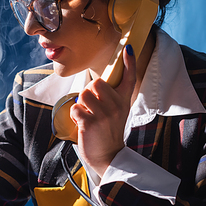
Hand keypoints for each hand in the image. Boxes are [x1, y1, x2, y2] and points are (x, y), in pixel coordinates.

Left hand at [70, 46, 136, 177]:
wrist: (108, 156)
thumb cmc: (108, 132)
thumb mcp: (117, 113)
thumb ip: (111, 98)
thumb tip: (97, 82)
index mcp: (124, 101)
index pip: (130, 77)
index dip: (130, 62)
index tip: (128, 48)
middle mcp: (117, 106)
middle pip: (96, 83)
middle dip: (89, 92)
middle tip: (92, 107)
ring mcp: (104, 115)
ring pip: (83, 94)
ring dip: (81, 104)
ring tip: (87, 116)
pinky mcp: (90, 123)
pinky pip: (76, 108)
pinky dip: (75, 115)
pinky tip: (82, 124)